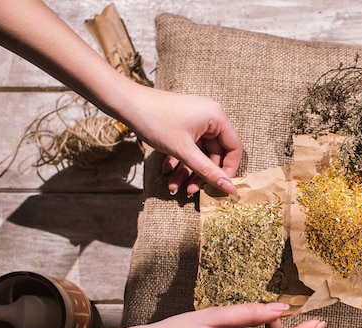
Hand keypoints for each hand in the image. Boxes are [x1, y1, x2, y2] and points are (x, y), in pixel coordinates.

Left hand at [124, 85, 242, 194]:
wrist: (126, 104)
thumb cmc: (156, 121)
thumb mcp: (184, 151)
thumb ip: (208, 171)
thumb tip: (229, 188)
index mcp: (216, 117)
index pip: (234, 148)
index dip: (228, 169)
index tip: (218, 186)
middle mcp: (209, 117)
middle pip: (215, 153)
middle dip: (201, 173)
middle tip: (191, 191)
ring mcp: (196, 121)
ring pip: (199, 153)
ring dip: (188, 171)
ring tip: (175, 187)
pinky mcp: (184, 124)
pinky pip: (188, 147)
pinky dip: (180, 160)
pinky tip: (167, 172)